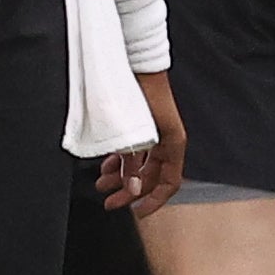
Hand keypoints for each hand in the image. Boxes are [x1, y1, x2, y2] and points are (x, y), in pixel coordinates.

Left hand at [95, 69, 186, 214]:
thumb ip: (133, 164)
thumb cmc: (142, 92)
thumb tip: (132, 189)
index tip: (139, 212)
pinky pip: (132, 149)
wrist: (137, 61)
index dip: (155, 201)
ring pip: (138, 164)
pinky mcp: (142, 124)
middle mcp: (166, 141)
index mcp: (173, 144)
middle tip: (109, 201)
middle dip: (128, 191)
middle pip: (149, 176)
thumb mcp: (135, 134)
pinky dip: (118, 160)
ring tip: (101, 183)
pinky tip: (105, 165)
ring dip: (120, 176)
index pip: (169, 182)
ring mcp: (154, 133)